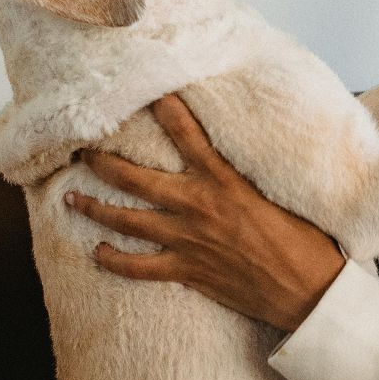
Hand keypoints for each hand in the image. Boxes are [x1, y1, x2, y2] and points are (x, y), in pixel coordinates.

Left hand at [62, 93, 346, 332]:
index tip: (146, 90)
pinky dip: (114, 261)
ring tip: (72, 198)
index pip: (187, 133)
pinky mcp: (187, 271)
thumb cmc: (304, 239)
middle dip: (103, 163)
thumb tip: (234, 158)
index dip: (164, 109)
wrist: (306, 289)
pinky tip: (99, 253)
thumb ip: (247, 175)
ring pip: (126, 220)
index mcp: (224, 180)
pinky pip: (138, 267)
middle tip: (82, 152)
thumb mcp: (279, 193)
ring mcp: (187, 240)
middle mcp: (198, 205)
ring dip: (95, 208)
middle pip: (134, 179)